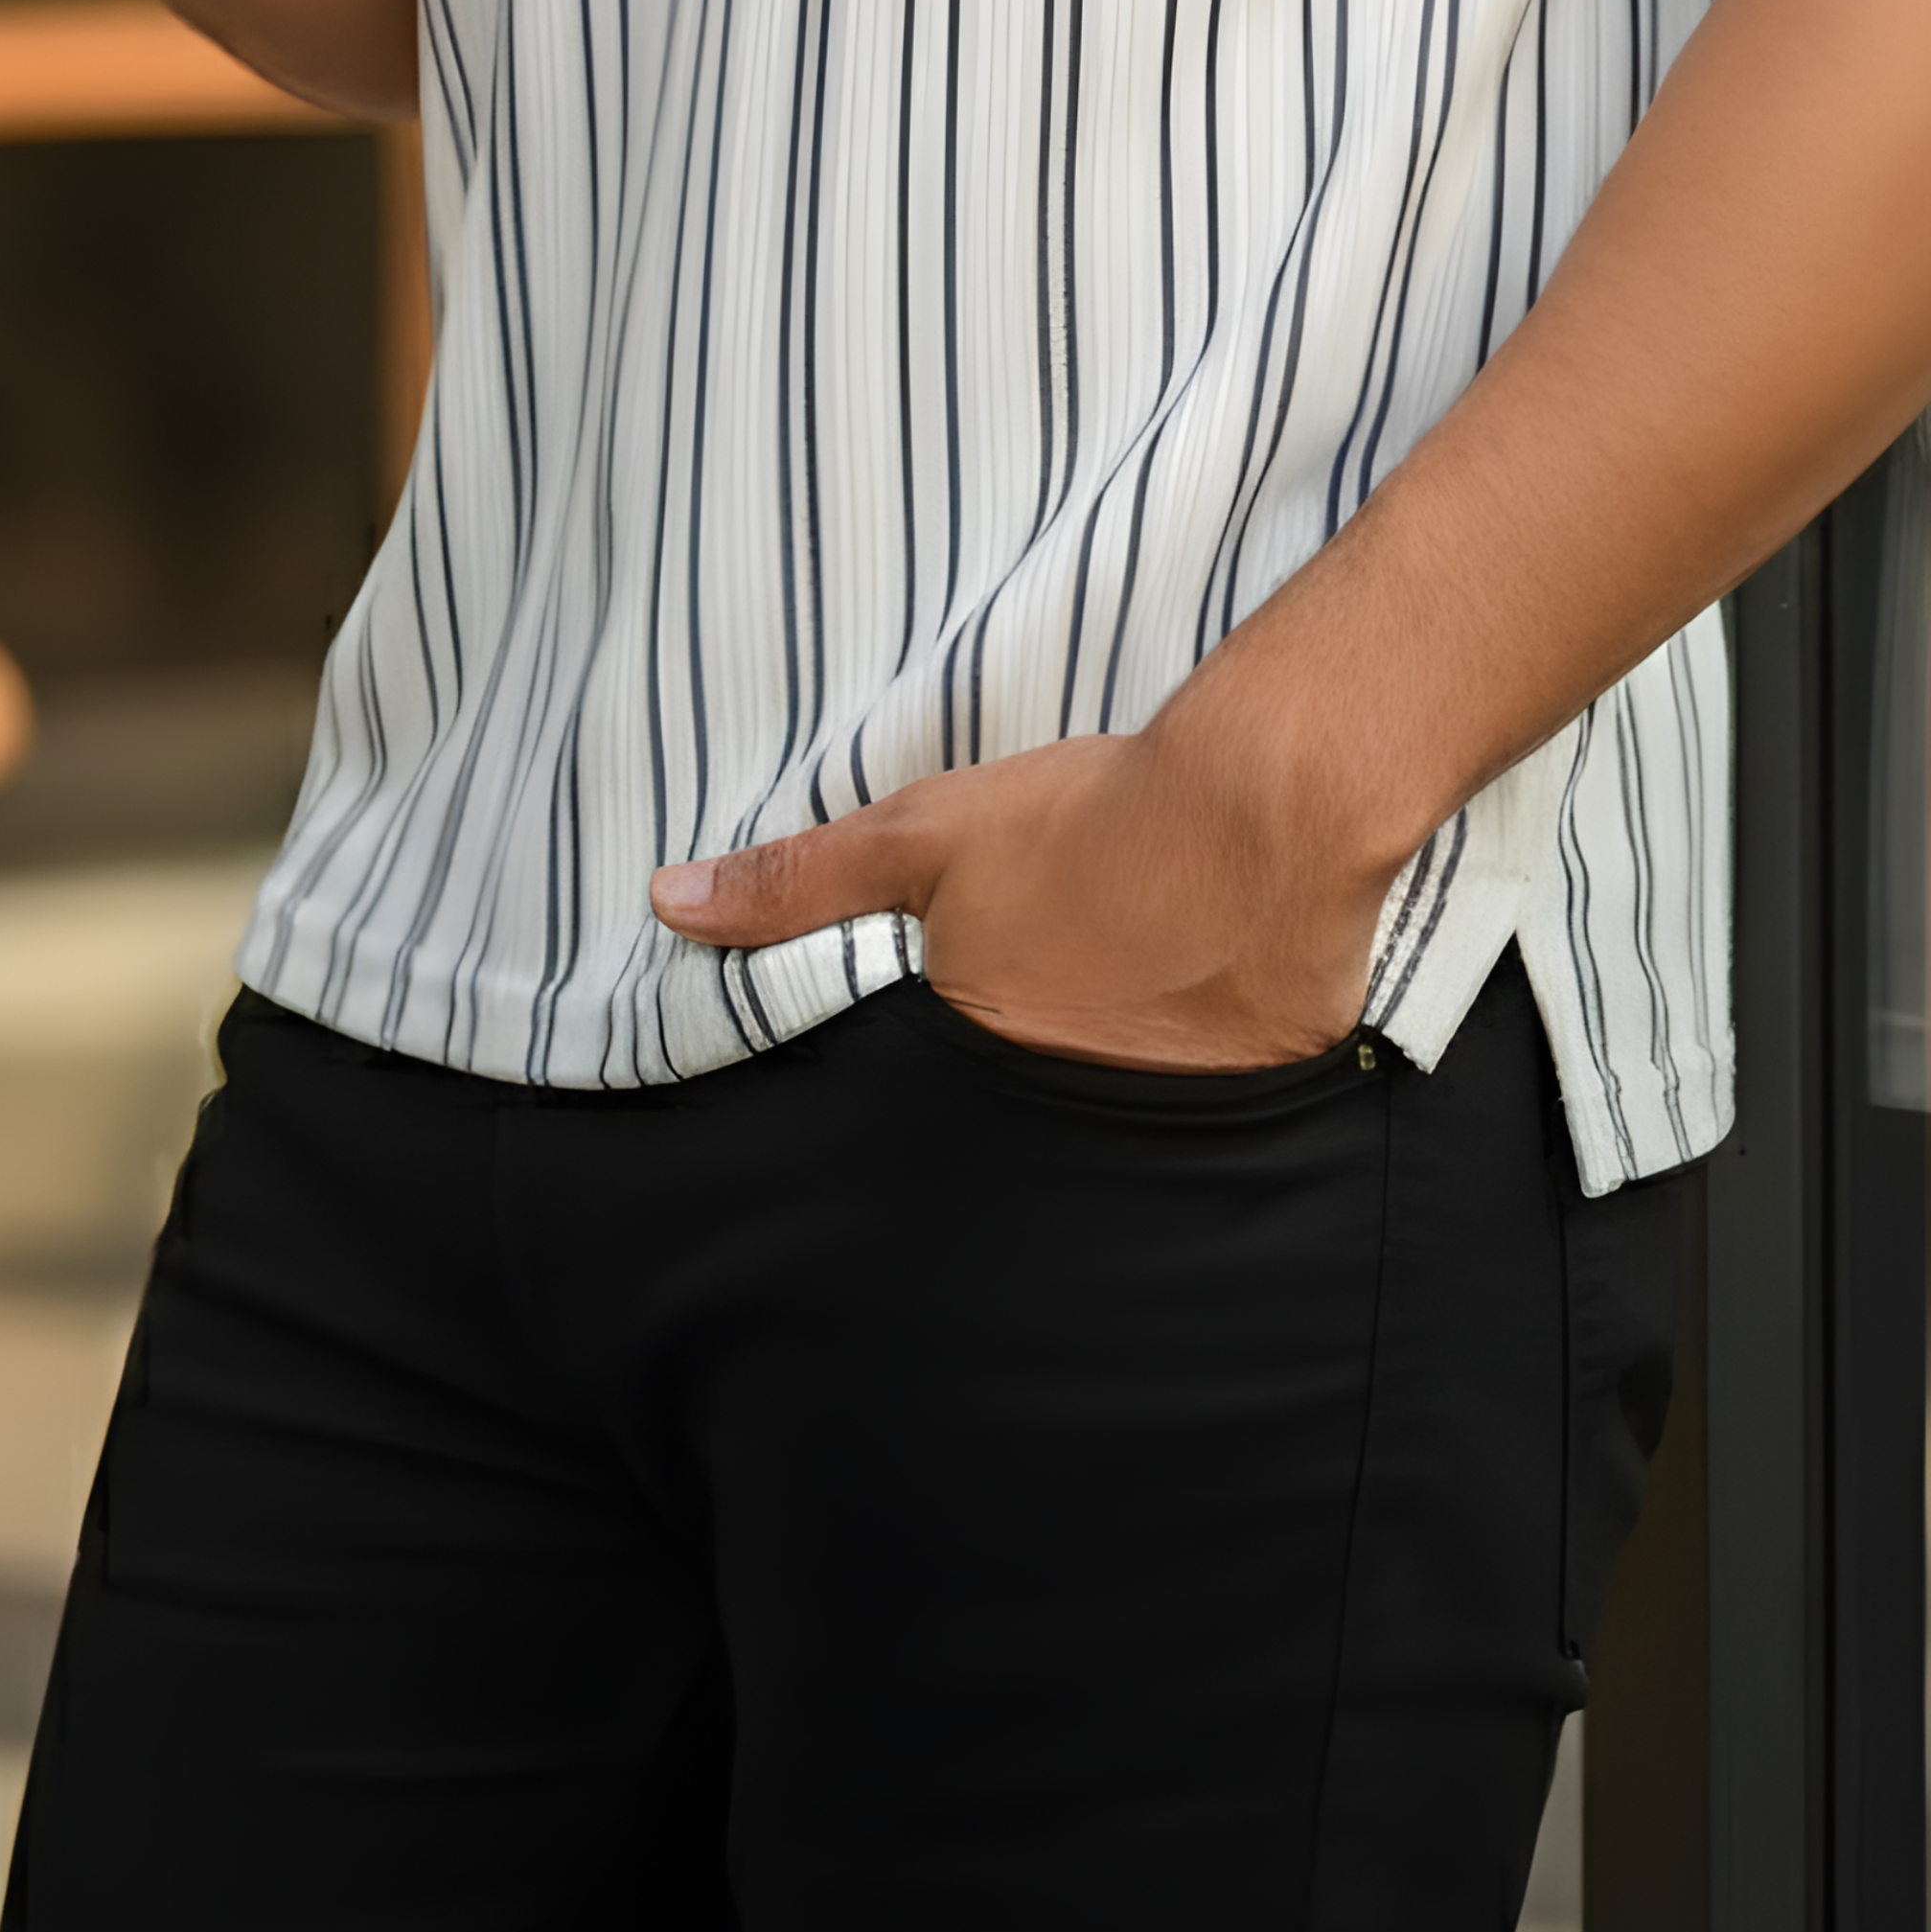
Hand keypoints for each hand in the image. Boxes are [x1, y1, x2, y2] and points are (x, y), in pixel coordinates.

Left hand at [647, 710, 1386, 1072]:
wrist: (1261, 812)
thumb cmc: (1090, 821)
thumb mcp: (922, 836)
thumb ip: (796, 881)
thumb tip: (670, 904)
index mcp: (975, 1055)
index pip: (924, 1111)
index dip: (934, 1071)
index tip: (953, 1036)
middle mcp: (1059, 1110)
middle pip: (1016, 1119)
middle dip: (1018, 1080)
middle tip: (1046, 1010)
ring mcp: (1155, 1118)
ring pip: (1105, 1117)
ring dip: (1104, 1078)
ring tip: (1117, 1014)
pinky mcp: (1243, 1100)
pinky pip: (1196, 1110)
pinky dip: (1186, 1070)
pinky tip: (1194, 1017)